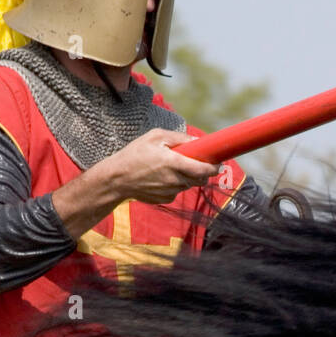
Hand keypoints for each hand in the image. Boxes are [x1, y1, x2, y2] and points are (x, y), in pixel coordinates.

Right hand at [102, 129, 219, 204]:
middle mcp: (174, 180)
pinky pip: (177, 191)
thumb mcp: (155, 137)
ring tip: (171, 166)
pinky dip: (175, 184)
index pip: (203, 169)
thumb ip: (179, 138)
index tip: (218, 162)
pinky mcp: (165, 199)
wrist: (117, 179)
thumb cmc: (135, 153)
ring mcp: (170, 191)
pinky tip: (161, 177)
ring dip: (187, 176)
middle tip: (198, 162)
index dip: (214, 167)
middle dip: (203, 172)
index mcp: (174, 163)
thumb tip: (198, 140)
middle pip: (200, 179)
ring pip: (188, 184)